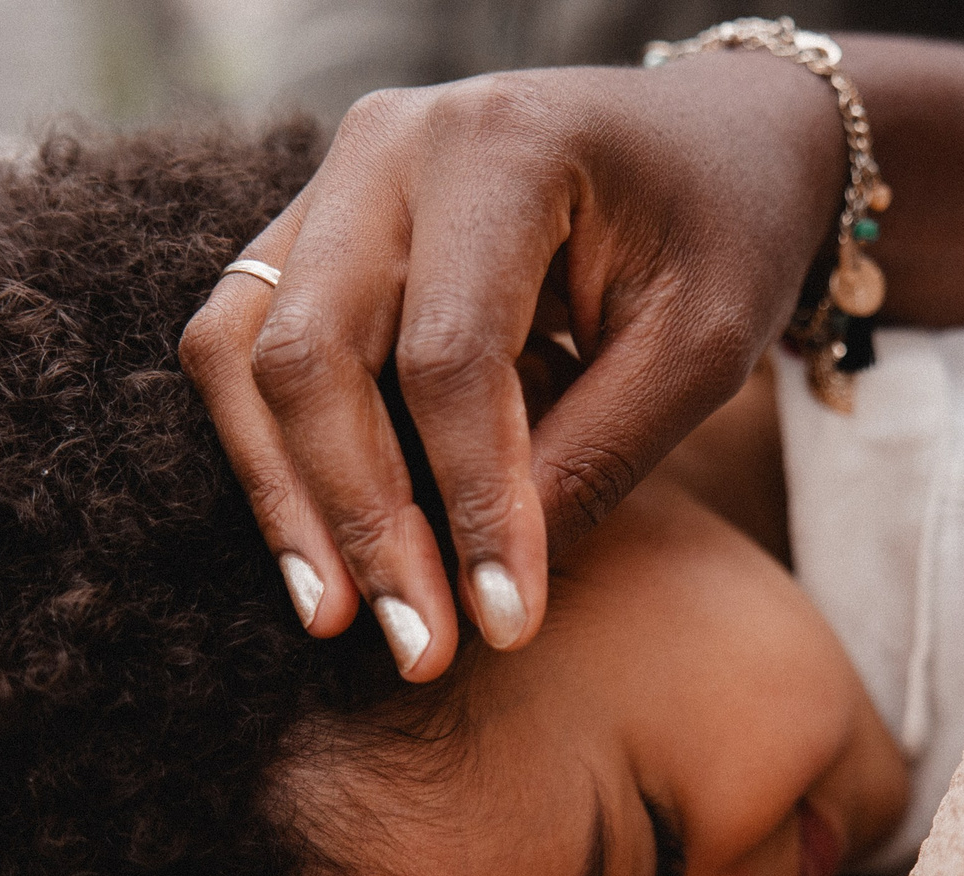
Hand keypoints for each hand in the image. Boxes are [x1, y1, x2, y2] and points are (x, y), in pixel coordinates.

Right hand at [180, 51, 844, 680]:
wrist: (710, 140)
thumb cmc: (721, 235)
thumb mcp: (700, 348)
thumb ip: (595, 455)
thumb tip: (487, 594)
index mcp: (503, 146)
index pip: (451, 355)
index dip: (470, 501)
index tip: (507, 624)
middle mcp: (390, 146)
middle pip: (313, 351)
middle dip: (359, 517)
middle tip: (419, 646)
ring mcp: (334, 182)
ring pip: (242, 351)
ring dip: (286, 497)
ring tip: (339, 619)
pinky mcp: (309, 232)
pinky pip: (244, 348)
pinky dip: (276, 459)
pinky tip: (328, 561)